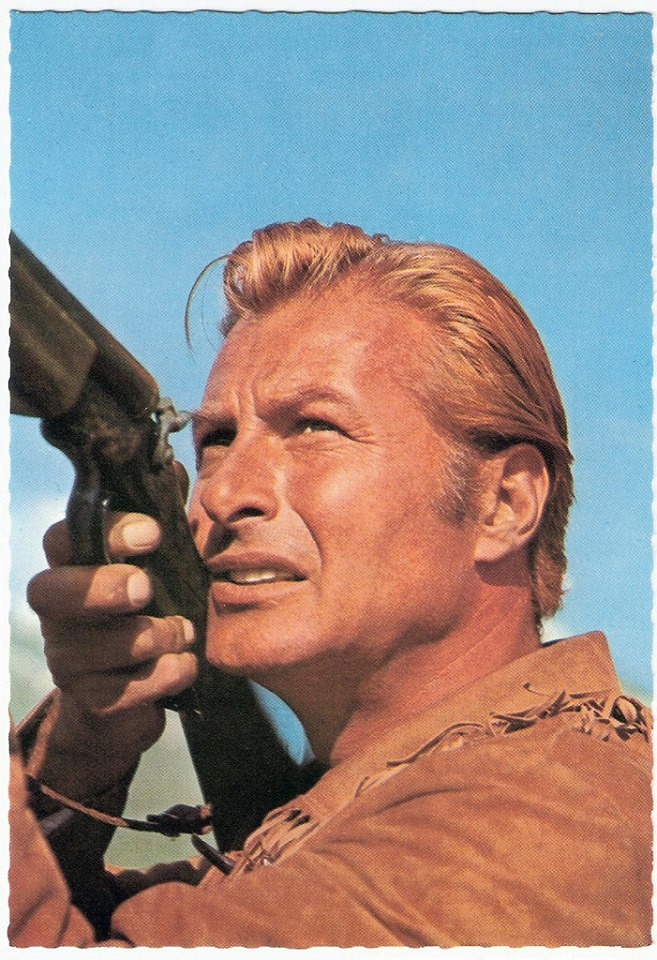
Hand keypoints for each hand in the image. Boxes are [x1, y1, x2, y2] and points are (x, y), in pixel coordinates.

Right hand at [25, 512, 197, 792]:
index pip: (63, 538)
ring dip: (149, 636)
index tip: (151, 532)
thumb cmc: (150, 611)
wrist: (134, 696)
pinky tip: (185, 665)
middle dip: (101, 586)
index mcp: (73, 566)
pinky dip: (162, 676)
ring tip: (183, 631)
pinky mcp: (90, 700)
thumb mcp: (161, 563)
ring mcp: (67, 658)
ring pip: (91, 646)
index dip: (105, 532)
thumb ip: (163, 515)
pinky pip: (119, 691)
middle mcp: (59, 612)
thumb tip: (171, 464)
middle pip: (50, 592)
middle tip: (145, 588)